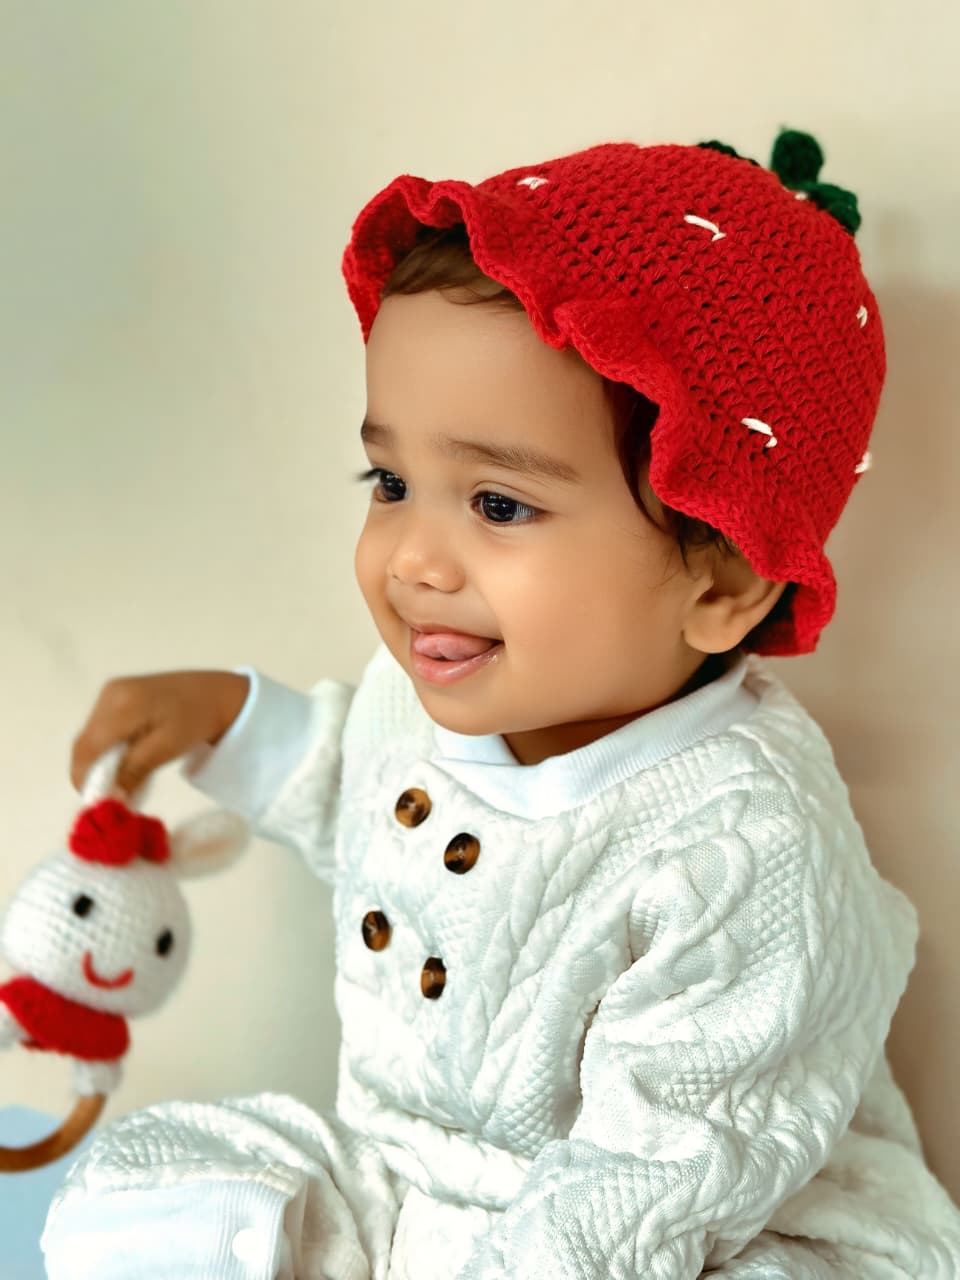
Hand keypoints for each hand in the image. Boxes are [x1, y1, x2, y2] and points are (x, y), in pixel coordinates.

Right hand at [70, 670, 250, 795]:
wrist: (217, 693)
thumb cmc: (196, 720)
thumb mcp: (166, 749)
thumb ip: (133, 770)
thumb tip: (108, 796)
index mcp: (121, 705)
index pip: (87, 748)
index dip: (85, 778)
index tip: (98, 802)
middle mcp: (109, 694)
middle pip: (86, 743)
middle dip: (92, 773)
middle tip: (110, 796)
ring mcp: (111, 692)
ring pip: (91, 737)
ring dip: (100, 762)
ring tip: (120, 781)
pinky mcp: (117, 694)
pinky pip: (102, 728)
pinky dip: (108, 749)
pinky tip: (125, 761)